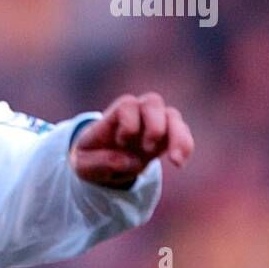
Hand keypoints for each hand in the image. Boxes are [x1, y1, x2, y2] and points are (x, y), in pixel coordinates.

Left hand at [69, 92, 193, 188]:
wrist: (101, 164)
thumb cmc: (90, 159)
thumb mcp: (83, 165)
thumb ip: (98, 163)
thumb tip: (127, 160)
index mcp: (113, 115)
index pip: (127, 104)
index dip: (128, 124)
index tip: (122, 143)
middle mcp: (135, 114)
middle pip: (153, 101)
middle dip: (154, 125)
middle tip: (147, 148)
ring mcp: (153, 123)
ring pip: (173, 116)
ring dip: (178, 137)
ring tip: (175, 161)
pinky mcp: (166, 137)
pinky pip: (183, 134)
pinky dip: (185, 147)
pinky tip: (179, 165)